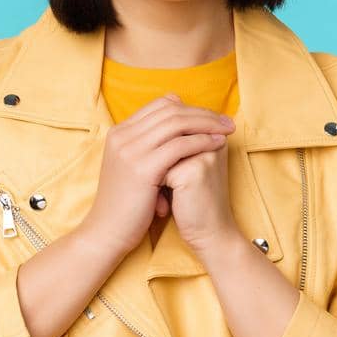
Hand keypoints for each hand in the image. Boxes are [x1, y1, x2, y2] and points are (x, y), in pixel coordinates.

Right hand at [82, 93, 235, 255]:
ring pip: (176, 124)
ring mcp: (129, 151)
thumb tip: (180, 119)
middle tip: (227, 121)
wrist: (108, 232)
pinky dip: (202, 141)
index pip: (160, 105)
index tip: (214, 117)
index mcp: (120, 132)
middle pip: (170, 111)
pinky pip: (179, 146)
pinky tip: (218, 145)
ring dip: (207, 124)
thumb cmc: (129, 201)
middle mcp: (122, 136)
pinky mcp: (141, 168)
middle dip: (204, 114)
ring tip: (227, 131)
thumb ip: (153, 143)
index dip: (191, 107)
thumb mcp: (137, 165)